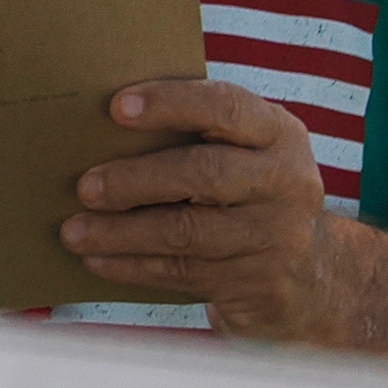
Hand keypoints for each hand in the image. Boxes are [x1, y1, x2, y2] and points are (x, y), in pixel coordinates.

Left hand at [59, 78, 341, 342]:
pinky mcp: (259, 284)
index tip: (116, 107)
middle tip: (85, 186)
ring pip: (187, 232)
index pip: (226, 107)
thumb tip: (102, 129)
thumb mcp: (248, 157)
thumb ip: (199, 138)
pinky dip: (133, 267)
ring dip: (121, 233)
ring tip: (74, 231)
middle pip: (204, 174)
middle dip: (136, 179)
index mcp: (280, 134)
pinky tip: (98, 261)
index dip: (170, 103)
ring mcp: (278, 237)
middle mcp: (287, 182)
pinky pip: (183, 273)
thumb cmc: (252, 197)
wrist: (312, 277)